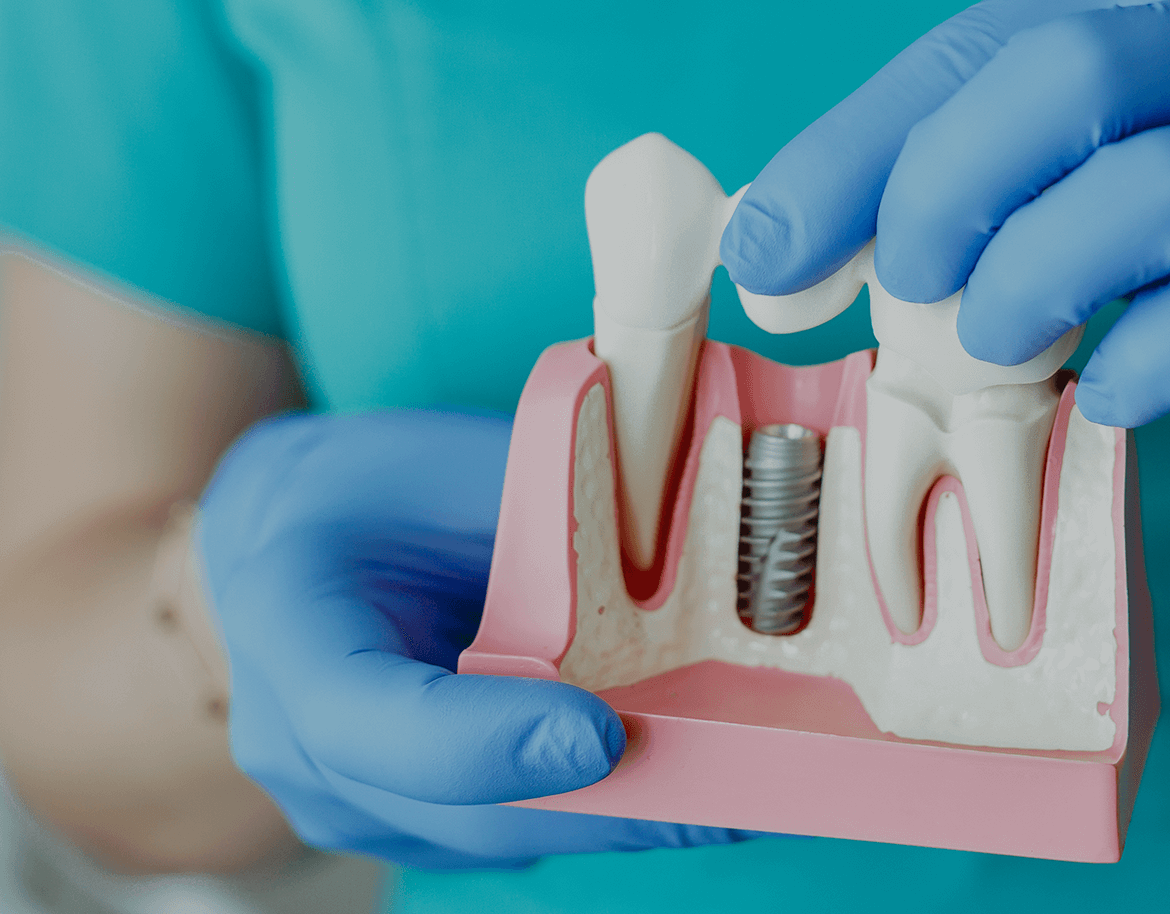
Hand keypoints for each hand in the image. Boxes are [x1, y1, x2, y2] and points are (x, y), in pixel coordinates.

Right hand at [197, 410, 755, 868]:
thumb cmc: (379, 488)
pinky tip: (697, 783)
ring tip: (749, 788)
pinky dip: (605, 810)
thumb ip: (552, 511)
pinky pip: (515, 831)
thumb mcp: (452, 463)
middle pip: (459, 811)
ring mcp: (345, 801)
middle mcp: (294, 738)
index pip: (369, 716)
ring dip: (625, 816)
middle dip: (610, 805)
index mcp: (290, 616)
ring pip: (501, 837)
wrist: (294, 536)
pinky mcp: (404, 828)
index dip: (485, 743)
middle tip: (739, 788)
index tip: (600, 737)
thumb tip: (702, 531)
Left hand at [721, 0, 1169, 491]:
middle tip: (913, 291)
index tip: (765, 256)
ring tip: (999, 347)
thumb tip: (784, 254)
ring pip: (1153, 192)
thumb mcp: (1107, 149)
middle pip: (1065, 76)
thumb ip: (970, 181)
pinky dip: (1148, 364)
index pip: (968, 50)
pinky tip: (1112, 396)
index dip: (849, 157)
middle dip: (952, 193)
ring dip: (1042, 282)